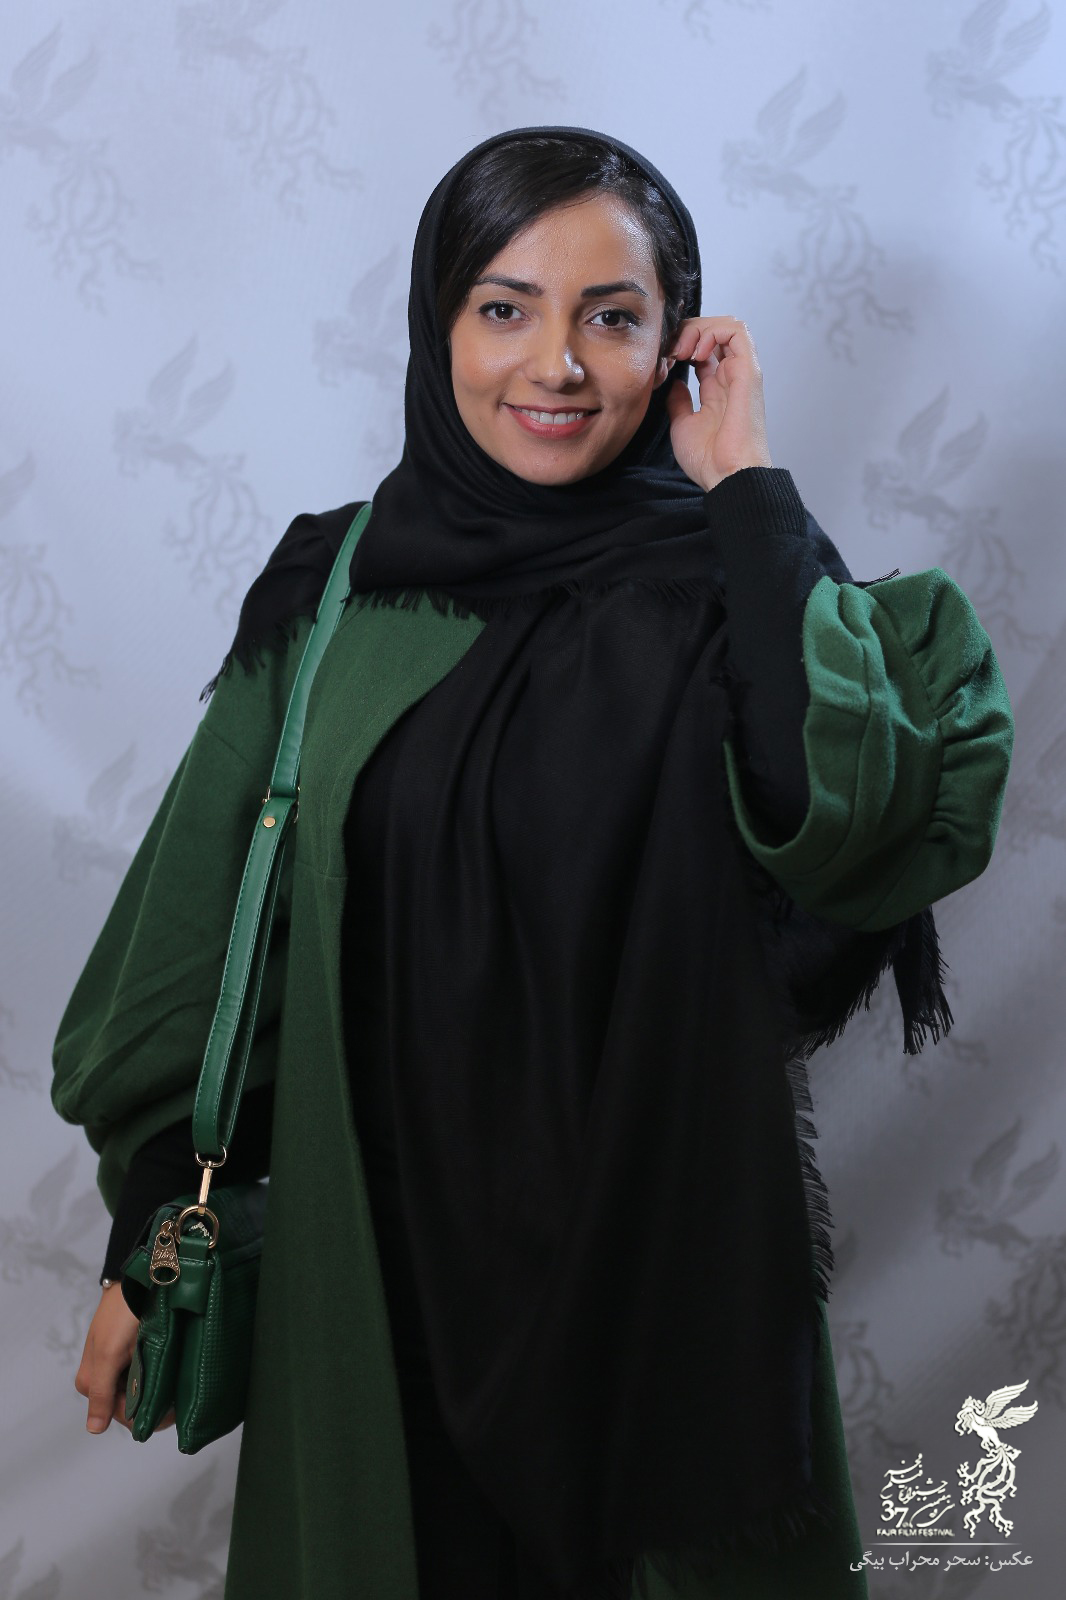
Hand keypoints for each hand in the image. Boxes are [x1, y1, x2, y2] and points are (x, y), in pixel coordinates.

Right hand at [74, 1284, 175, 1435]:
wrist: (137, 1278)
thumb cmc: (120, 1313)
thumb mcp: (109, 1353)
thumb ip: (101, 1392)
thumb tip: (94, 1429)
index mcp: (91, 1382)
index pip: (123, 1416)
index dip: (147, 1417)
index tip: (173, 1411)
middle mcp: (104, 1378)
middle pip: (132, 1406)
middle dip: (155, 1404)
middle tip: (180, 1395)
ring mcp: (120, 1366)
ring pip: (142, 1393)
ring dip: (160, 1391)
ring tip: (179, 1381)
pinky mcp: (134, 1354)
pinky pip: (147, 1375)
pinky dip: (160, 1376)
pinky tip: (173, 1370)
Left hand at [663, 316, 771, 492]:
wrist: (726, 475)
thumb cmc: (709, 459)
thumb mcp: (682, 425)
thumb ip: (679, 402)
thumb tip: (675, 382)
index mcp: (717, 389)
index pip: (703, 350)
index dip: (681, 344)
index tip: (663, 358)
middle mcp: (731, 377)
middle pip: (714, 333)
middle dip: (688, 331)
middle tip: (670, 349)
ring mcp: (741, 372)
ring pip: (727, 325)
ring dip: (700, 328)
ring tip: (682, 349)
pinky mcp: (749, 371)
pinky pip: (737, 332)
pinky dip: (714, 331)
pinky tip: (696, 351)